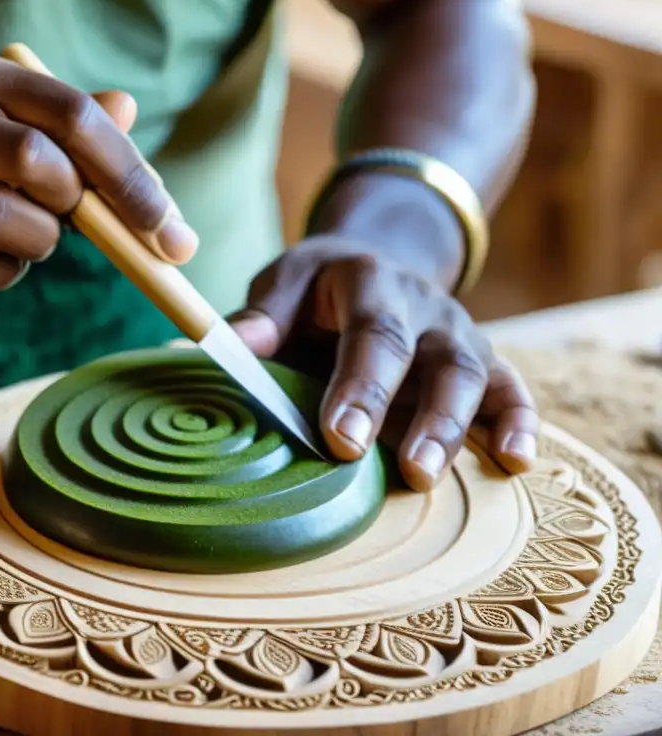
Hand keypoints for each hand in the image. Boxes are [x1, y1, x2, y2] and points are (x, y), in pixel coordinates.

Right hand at [0, 51, 197, 315]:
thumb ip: (59, 124)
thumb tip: (128, 105)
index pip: (71, 113)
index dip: (131, 172)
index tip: (168, 224)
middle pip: (45, 165)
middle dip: (90, 209)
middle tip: (106, 234)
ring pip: (24, 225)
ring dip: (40, 244)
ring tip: (9, 236)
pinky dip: (3, 272)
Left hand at [229, 234, 538, 491]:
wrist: (374, 262)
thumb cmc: (318, 288)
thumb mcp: (284, 283)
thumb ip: (260, 318)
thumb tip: (219, 347)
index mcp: (371, 282)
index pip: (374, 333)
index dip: (362, 387)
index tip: (341, 437)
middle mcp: (426, 307)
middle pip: (438, 359)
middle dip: (425, 418)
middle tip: (407, 471)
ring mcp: (460, 334)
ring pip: (476, 378)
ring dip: (458, 431)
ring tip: (432, 477)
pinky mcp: (482, 362)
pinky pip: (512, 390)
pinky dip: (520, 425)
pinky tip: (516, 463)